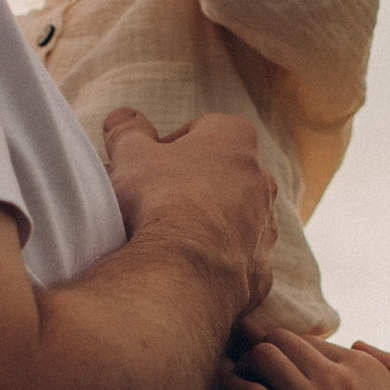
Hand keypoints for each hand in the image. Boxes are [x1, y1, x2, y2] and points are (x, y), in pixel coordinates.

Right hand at [104, 108, 276, 319]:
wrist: (183, 272)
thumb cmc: (159, 201)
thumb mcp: (131, 156)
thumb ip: (127, 131)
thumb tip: (123, 117)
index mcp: (236, 140)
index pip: (204, 129)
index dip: (172, 145)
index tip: (149, 165)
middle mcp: (262, 181)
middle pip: (223, 174)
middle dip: (194, 184)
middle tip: (156, 201)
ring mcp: (266, 228)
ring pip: (235, 219)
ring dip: (208, 224)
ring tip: (170, 239)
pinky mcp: (262, 272)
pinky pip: (238, 261)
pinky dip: (216, 263)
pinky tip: (187, 269)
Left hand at [228, 332, 389, 389]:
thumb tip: (361, 343)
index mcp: (365, 367)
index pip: (306, 342)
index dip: (279, 355)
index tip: (260, 371)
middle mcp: (342, 375)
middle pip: (277, 342)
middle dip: (250, 356)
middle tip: (232, 382)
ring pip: (261, 360)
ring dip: (236, 372)